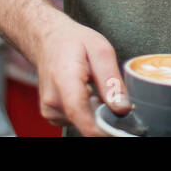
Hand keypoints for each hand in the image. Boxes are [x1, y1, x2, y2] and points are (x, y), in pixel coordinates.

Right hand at [33, 19, 129, 135]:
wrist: (49, 40)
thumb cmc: (72, 42)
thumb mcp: (101, 51)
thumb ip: (111, 81)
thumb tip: (122, 108)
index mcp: (65, 79)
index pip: (79, 113)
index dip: (101, 128)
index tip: (117, 131)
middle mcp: (52, 99)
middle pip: (87, 121)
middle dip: (105, 113)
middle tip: (110, 91)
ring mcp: (50, 109)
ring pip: (85, 122)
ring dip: (95, 110)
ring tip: (92, 86)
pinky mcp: (52, 115)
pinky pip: (77, 120)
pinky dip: (86, 111)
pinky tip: (84, 93)